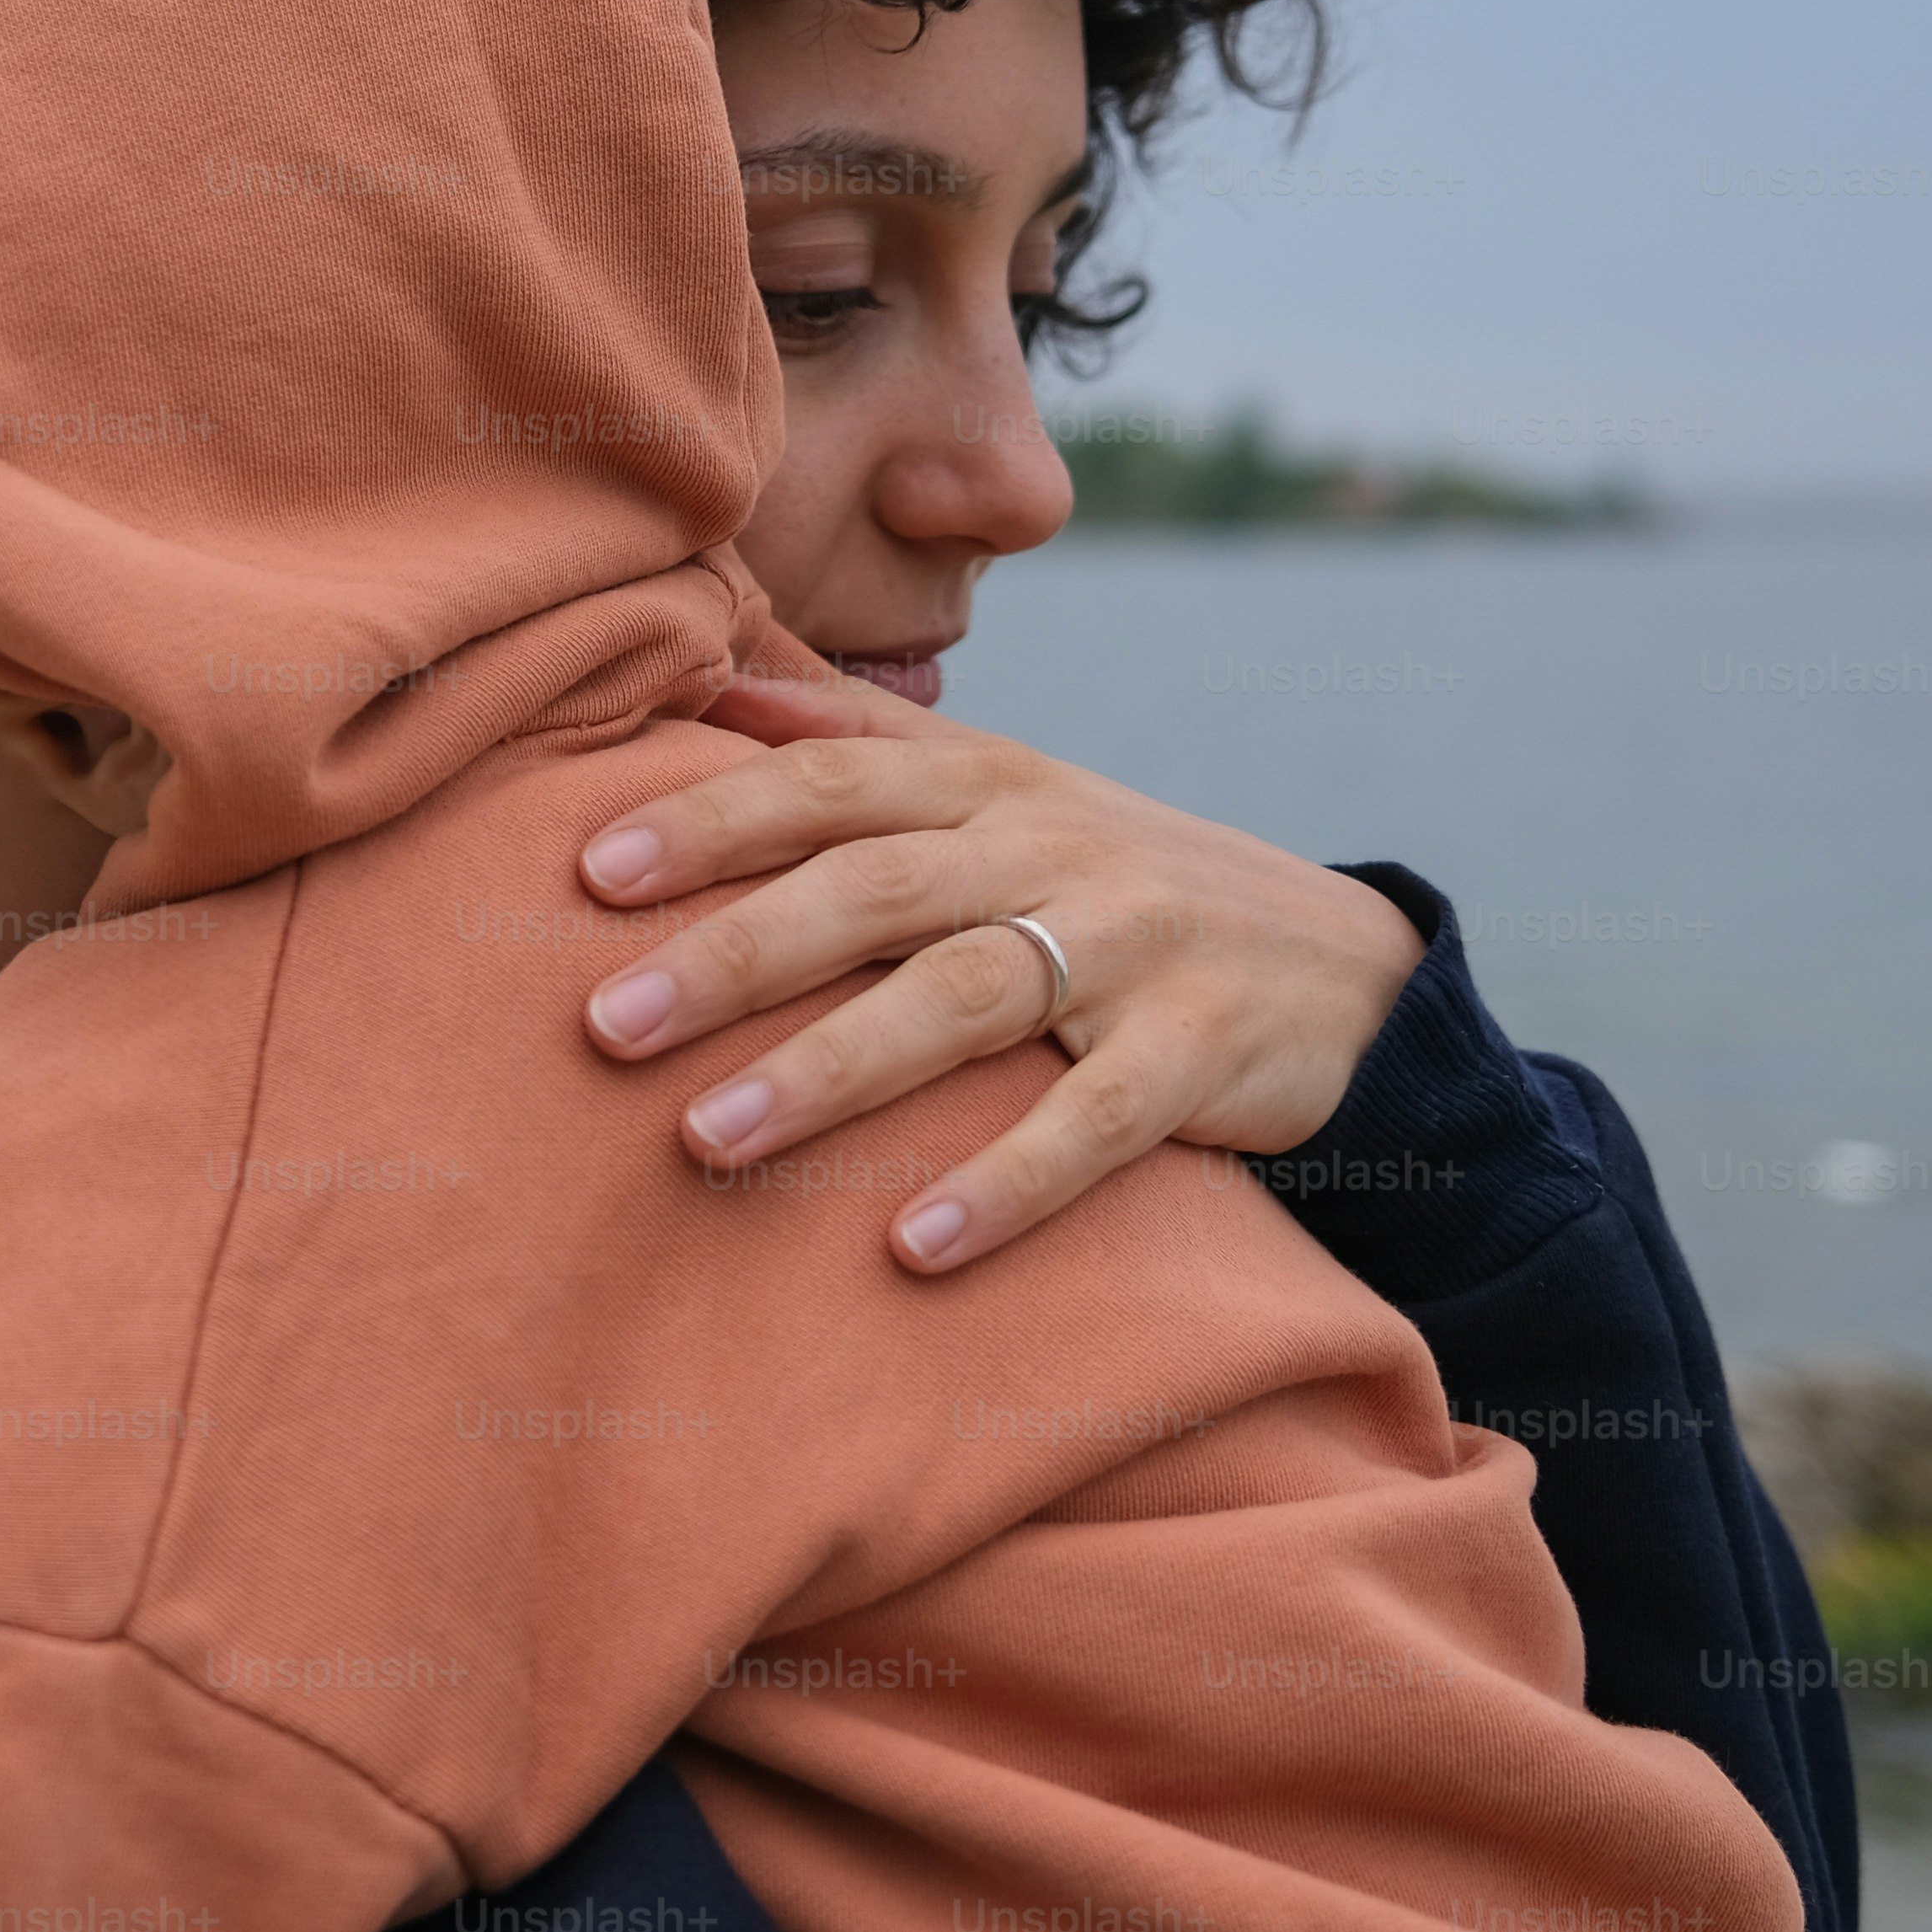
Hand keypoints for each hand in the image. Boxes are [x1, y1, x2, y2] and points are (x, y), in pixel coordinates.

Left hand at [577, 675, 1427, 1271]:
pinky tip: (912, 1245)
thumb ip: (870, 740)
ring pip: (964, 999)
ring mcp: (1134, 948)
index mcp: (994, 782)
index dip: (712, 819)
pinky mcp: (1200, 1055)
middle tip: (604, 1022)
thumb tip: (717, 686)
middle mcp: (1053, 848)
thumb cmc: (1123, 882)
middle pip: (874, 887)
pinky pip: (1093, 1123)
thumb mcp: (1012, 790)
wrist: (1344, 966)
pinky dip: (1004, 1183)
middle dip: (732, 952)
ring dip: (830, 1071)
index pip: (833, 781)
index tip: (586, 873)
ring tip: (706, 1140)